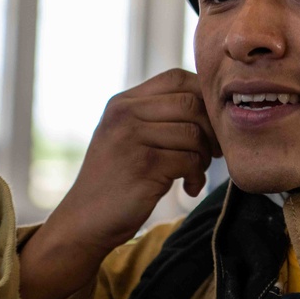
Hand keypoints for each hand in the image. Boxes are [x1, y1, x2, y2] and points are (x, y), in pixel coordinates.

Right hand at [54, 67, 219, 252]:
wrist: (85, 220)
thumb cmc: (118, 178)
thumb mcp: (128, 136)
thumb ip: (157, 115)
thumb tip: (212, 104)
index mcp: (122, 103)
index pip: (177, 78)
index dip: (204, 96)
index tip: (213, 122)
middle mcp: (124, 114)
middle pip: (192, 103)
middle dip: (212, 129)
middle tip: (214, 151)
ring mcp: (131, 138)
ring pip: (194, 133)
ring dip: (205, 156)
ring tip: (195, 171)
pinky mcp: (143, 166)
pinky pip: (190, 160)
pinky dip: (197, 176)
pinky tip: (188, 187)